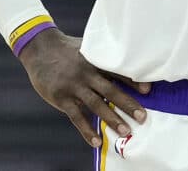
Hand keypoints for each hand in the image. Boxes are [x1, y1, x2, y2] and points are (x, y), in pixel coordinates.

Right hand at [18, 28, 149, 147]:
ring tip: (126, 131)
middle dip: (127, 104)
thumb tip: (126, 63)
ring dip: (111, 119)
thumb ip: (102, 57)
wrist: (39, 48)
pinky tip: (97, 141)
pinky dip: (87, 130)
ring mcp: (73, 86)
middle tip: (142, 117)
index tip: (148, 90)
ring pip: (96, 105)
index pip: (117, 71)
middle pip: (110, 90)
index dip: (132, 81)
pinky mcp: (61, 98)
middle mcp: (86, 73)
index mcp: (95, 60)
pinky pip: (76, 117)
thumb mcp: (87, 47)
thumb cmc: (67, 49)